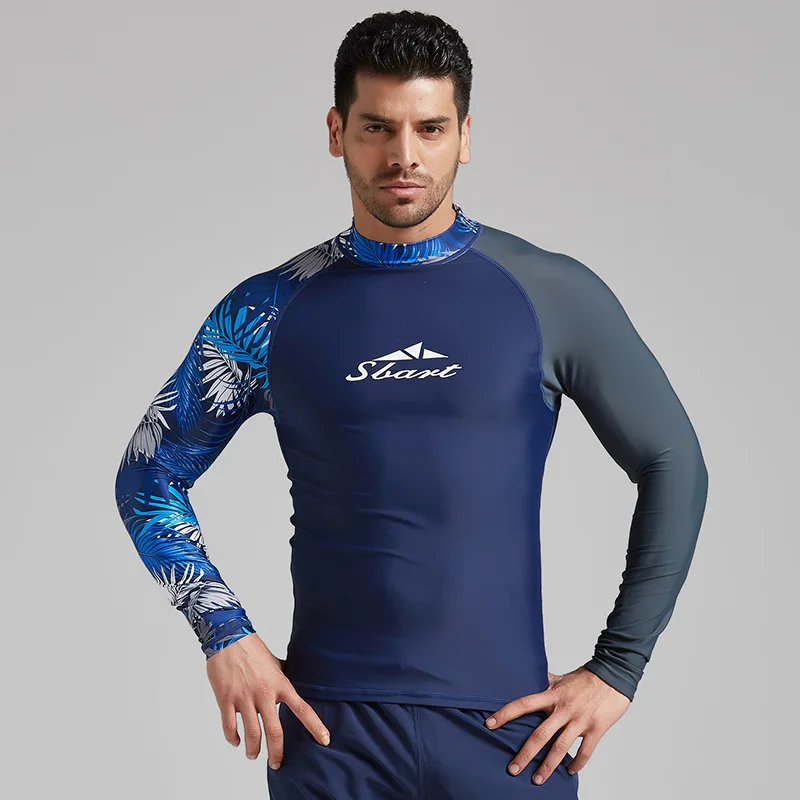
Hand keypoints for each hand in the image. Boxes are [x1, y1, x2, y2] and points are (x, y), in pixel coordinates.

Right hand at [206, 632, 329, 768]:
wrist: (228, 638)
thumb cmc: (252, 649)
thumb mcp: (275, 663)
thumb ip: (283, 677)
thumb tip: (292, 686)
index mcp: (280, 684)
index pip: (302, 709)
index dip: (315, 726)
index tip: (325, 740)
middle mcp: (264, 693)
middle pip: (275, 731)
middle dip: (276, 752)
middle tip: (277, 763)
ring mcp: (244, 697)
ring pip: (252, 734)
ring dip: (253, 749)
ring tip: (253, 754)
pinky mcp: (226, 700)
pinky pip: (229, 727)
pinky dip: (233, 738)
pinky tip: (236, 741)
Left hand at [484, 666, 629, 784]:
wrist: (614, 675)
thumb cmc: (586, 677)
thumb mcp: (561, 677)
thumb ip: (545, 681)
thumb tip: (528, 676)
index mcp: (552, 695)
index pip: (523, 704)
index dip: (505, 713)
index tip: (490, 724)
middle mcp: (563, 709)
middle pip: (540, 734)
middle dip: (525, 754)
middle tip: (512, 769)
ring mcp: (579, 720)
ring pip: (560, 748)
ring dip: (548, 766)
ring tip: (536, 779)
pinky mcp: (595, 729)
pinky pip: (585, 751)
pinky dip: (577, 764)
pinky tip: (569, 771)